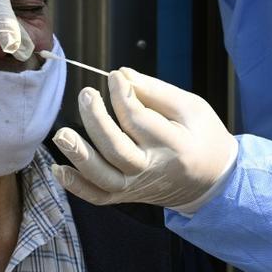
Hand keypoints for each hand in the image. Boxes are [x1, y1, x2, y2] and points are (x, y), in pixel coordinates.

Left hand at [51, 68, 237, 208]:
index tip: (114, 77)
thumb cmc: (203, 137)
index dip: (122, 95)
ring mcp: (137, 186)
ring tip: (61, 134)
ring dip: (78, 156)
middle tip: (87, 93)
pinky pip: (97, 196)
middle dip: (96, 120)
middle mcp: (152, 170)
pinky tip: (59, 168)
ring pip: (102, 177)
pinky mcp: (126, 195)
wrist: (212, 182)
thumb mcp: (191, 108)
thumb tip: (122, 75)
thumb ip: (156, 92)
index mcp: (174, 146)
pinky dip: (76, 186)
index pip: (139, 120)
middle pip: (116, 149)